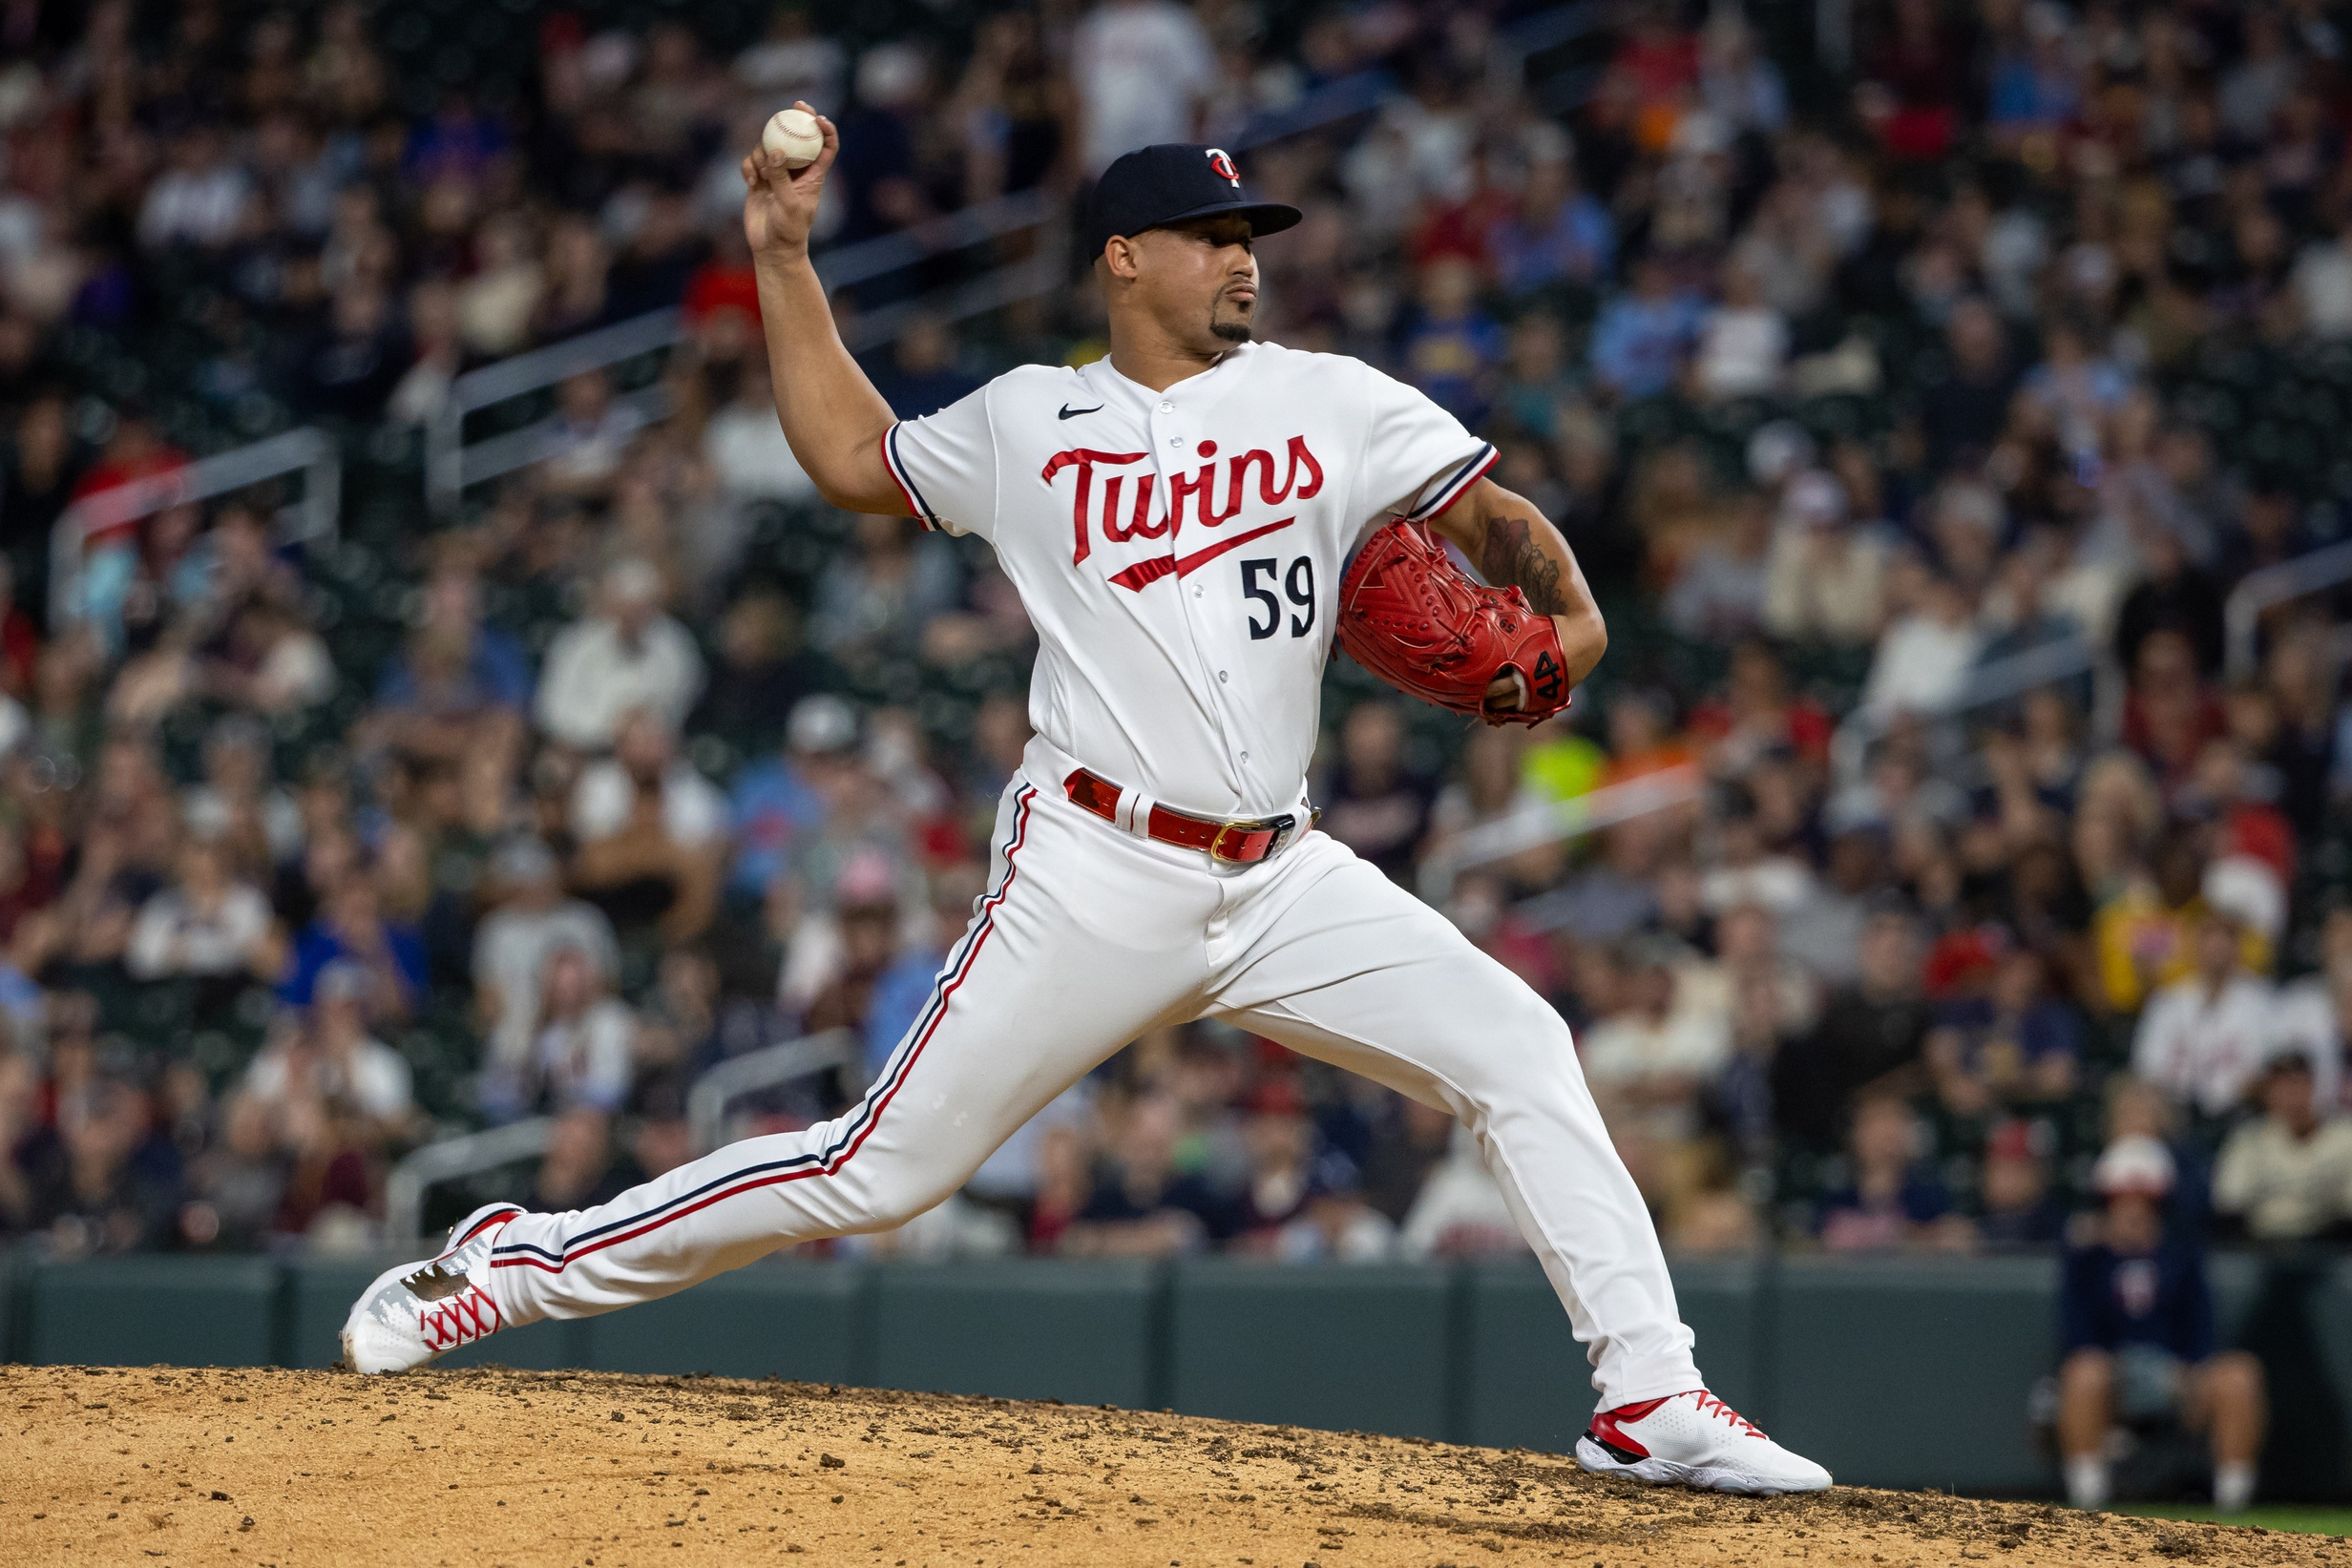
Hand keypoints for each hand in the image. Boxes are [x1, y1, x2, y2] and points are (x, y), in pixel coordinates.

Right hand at [740, 102, 838, 261]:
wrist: (771, 248)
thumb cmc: (789, 230)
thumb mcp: (788, 204)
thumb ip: (781, 177)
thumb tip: (775, 150)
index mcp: (814, 175)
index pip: (826, 146)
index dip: (825, 129)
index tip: (816, 117)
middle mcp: (796, 171)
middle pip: (798, 137)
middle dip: (796, 119)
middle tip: (793, 105)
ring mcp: (777, 174)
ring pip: (769, 147)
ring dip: (763, 154)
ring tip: (762, 176)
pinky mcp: (759, 180)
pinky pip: (752, 162)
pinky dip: (749, 167)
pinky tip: (751, 181)